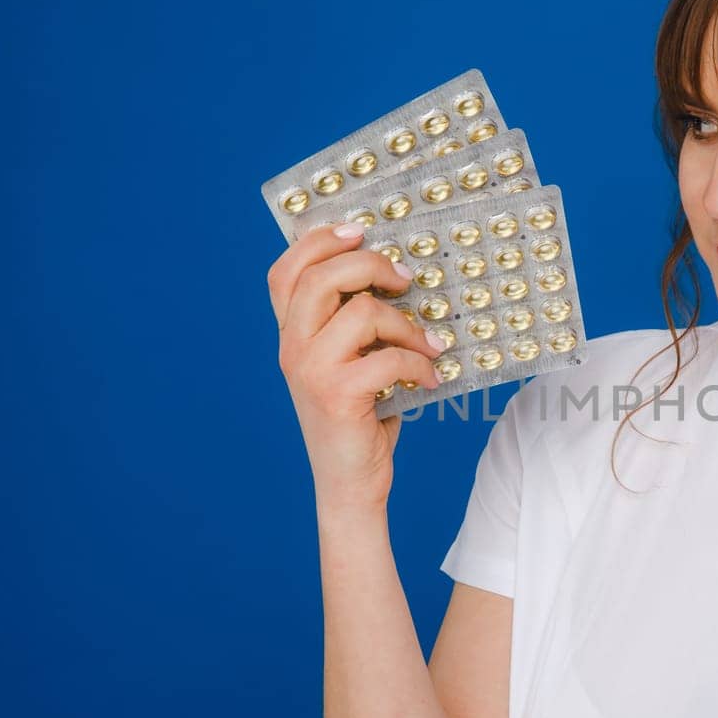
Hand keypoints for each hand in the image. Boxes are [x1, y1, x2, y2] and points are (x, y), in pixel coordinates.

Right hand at [266, 223, 443, 504]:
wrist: (350, 484)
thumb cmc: (359, 418)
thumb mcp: (349, 363)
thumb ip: (354, 324)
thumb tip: (398, 275)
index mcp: (290, 335)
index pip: (285, 271)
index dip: (318, 241)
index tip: (359, 232)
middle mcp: (291, 348)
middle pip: (322, 277)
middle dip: (372, 267)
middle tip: (406, 280)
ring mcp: (310, 370)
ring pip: (362, 313)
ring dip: (408, 326)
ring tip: (430, 345)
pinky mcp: (337, 394)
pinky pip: (388, 358)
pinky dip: (419, 364)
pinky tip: (431, 378)